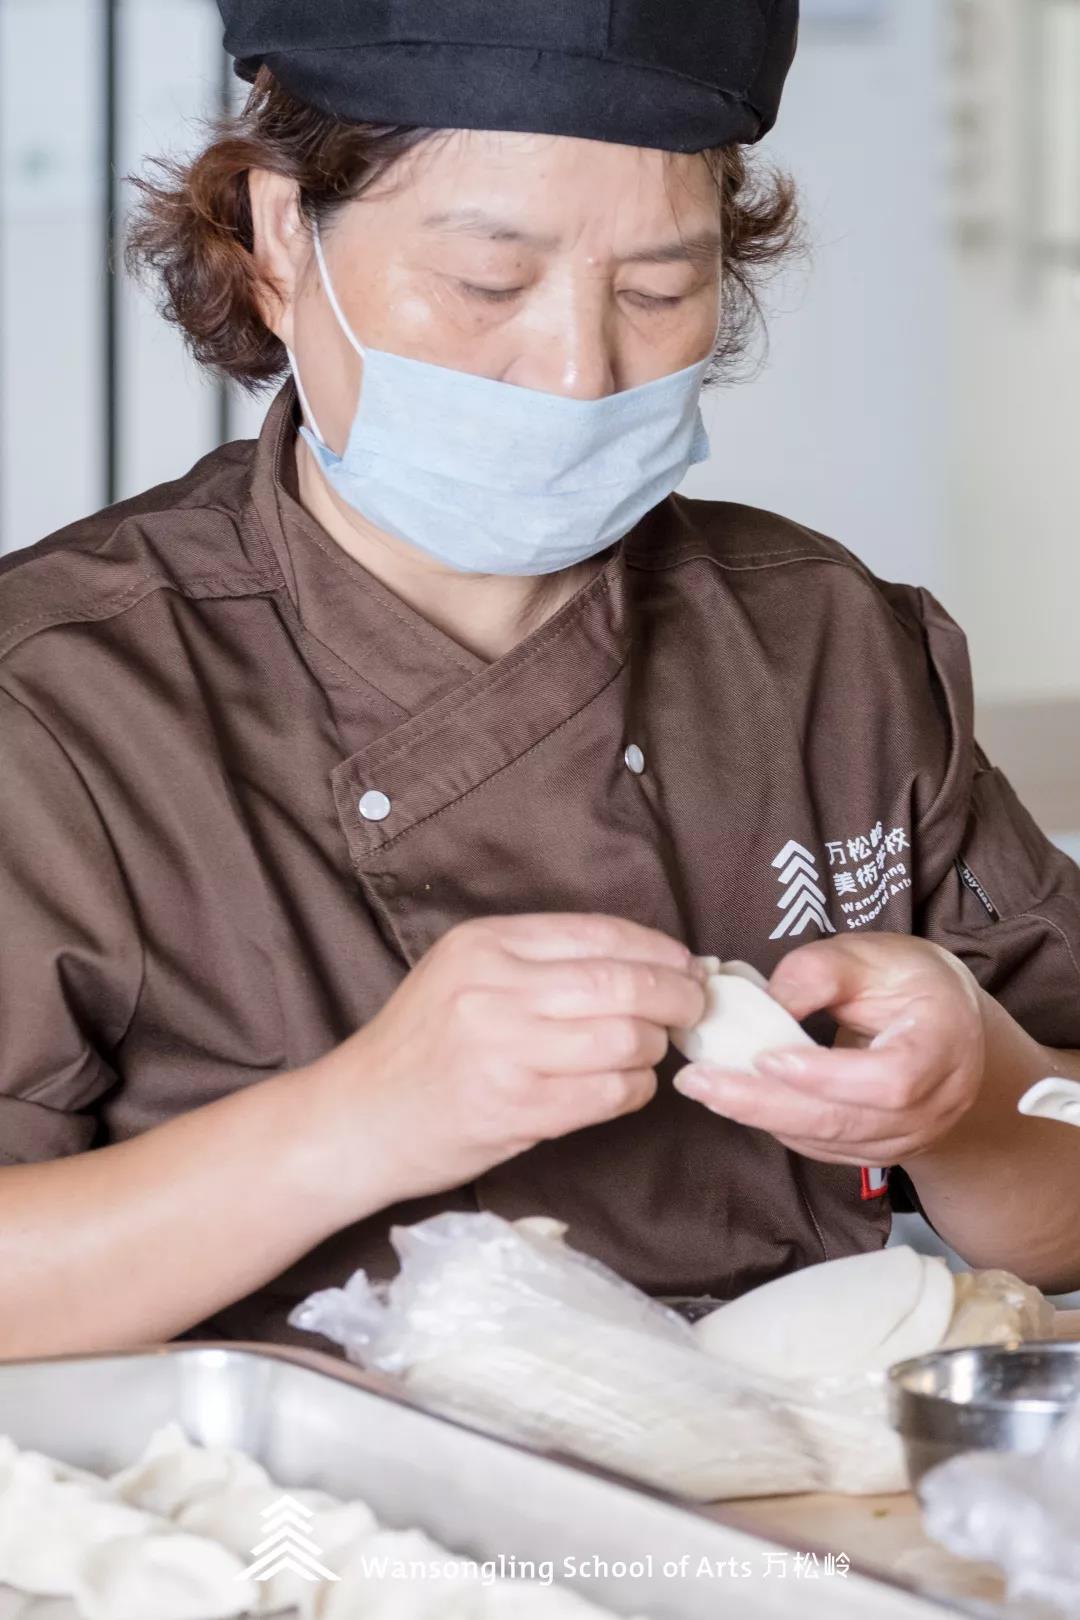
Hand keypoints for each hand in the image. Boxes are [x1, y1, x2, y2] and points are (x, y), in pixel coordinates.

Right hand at [318, 913, 706, 1205]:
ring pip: (625, 1038)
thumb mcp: (462, 974)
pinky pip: (609, 1093)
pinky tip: (625, 1087)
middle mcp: (493, 988)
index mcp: (485, 944)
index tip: (687, 965)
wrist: (357, 1119)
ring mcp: (504, 1051)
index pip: (599, 933)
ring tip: (647, 1052)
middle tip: (695, 1008)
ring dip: (652, 1048)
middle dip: (677, 996)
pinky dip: (634, 1090)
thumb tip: (645, 960)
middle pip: (623, 983)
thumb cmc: (419, 1047)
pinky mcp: (516, 1109)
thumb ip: (539, 962)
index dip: (659, 950)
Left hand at [673, 934, 985, 1164]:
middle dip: (767, 1104)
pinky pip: (822, 1147)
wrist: (952, 1026)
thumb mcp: (872, 954)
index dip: (828, 1076)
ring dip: (760, 1116)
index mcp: (943, 1047)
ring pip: (828, 1141)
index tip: (767, 1058)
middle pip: (847, 1121)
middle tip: (700, 1081)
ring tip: (703, 1086)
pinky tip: (735, 1098)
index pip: (890, 1079)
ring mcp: (909, 1137)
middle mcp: (934, 1104)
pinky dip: (776, 1123)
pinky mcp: (880, 1151)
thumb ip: (820, 971)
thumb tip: (762, 1001)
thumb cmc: (910, 981)